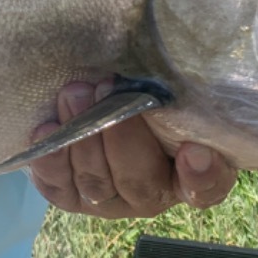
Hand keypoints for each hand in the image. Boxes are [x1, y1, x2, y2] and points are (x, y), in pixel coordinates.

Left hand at [27, 78, 236, 218]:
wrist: (100, 101)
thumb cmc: (148, 92)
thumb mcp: (175, 86)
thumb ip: (189, 86)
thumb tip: (211, 57)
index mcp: (193, 173)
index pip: (207, 187)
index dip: (202, 176)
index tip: (194, 149)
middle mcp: (153, 194)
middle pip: (140, 183)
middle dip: (120, 135)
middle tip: (107, 88)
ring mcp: (110, 200)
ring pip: (96, 184)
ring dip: (82, 138)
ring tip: (74, 94)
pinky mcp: (71, 195)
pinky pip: (59, 187)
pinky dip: (51, 161)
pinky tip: (45, 131)